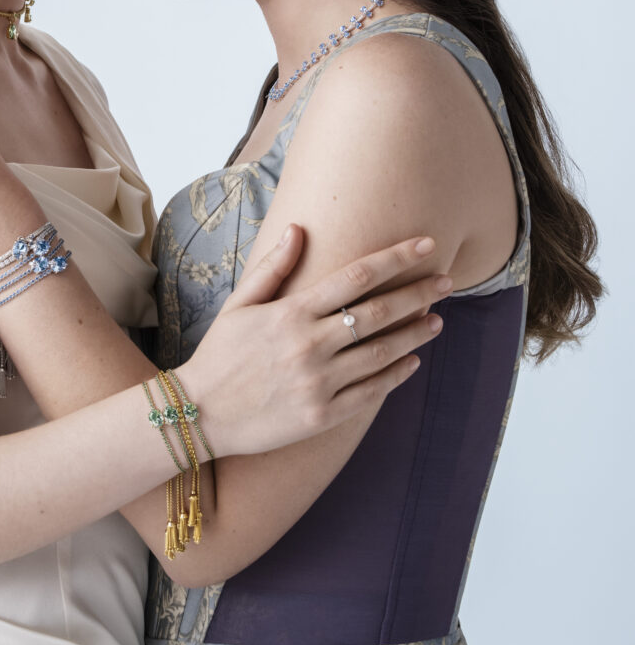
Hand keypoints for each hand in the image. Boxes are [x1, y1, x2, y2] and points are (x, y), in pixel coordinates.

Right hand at [181, 230, 446, 457]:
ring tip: (437, 321)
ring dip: (415, 334)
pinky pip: (371, 392)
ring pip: (382, 352)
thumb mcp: (238, 304)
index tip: (424, 244)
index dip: (395, 258)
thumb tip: (298, 229)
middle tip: (446, 281)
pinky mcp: (322, 415)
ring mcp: (318, 382)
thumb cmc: (219, 354)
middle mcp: (309, 345)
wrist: (199, 414)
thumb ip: (272, 267)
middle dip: (418, 293)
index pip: (355, 276)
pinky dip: (396, 375)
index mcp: (291, 313)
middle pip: (379, 312)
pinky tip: (411, 361)